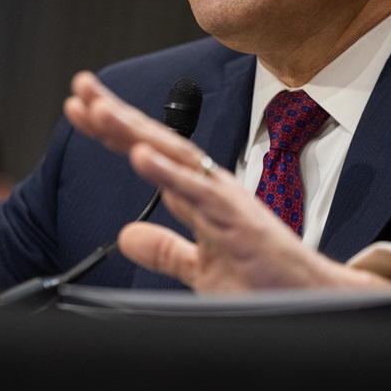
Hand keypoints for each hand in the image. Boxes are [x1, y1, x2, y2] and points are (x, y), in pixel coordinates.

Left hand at [63, 71, 390, 292]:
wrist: (311, 302)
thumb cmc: (262, 282)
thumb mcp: (200, 267)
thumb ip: (166, 249)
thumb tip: (127, 235)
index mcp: (200, 193)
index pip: (151, 152)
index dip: (114, 130)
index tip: (80, 107)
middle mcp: (211, 186)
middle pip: (157, 142)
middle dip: (117, 115)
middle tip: (81, 88)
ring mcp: (225, 200)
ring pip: (174, 156)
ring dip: (135, 132)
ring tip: (99, 111)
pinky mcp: (238, 221)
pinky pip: (199, 191)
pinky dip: (168, 172)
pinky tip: (140, 156)